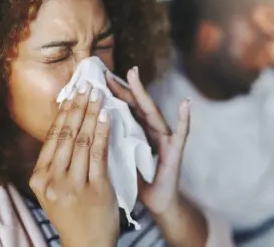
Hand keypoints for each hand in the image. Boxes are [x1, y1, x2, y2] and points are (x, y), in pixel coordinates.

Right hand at [29, 84, 118, 246]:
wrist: (87, 244)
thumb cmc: (72, 214)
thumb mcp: (54, 190)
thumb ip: (56, 164)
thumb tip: (65, 128)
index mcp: (39, 178)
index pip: (53, 137)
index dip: (64, 112)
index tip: (73, 92)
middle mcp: (52, 180)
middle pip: (66, 134)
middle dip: (78, 106)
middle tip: (87, 84)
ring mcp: (72, 185)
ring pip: (82, 140)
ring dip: (91, 113)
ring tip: (98, 94)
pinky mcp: (94, 189)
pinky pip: (99, 153)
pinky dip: (102, 131)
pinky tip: (106, 116)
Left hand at [106, 68, 206, 246]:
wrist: (158, 201)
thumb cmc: (138, 180)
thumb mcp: (120, 158)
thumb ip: (110, 143)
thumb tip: (87, 129)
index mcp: (136, 131)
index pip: (122, 108)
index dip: (109, 93)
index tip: (94, 78)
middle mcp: (150, 131)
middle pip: (134, 105)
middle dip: (120, 86)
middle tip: (105, 71)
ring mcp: (164, 138)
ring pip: (152, 112)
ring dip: (143, 93)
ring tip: (135, 75)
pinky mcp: (175, 151)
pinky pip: (181, 134)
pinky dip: (184, 119)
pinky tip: (185, 104)